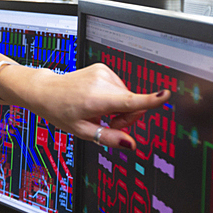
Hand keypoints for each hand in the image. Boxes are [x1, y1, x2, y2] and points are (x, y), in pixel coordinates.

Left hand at [28, 63, 168, 149]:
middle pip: (133, 103)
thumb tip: (130, 145)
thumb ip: (108, 138)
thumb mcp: (82, 131)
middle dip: (126, 117)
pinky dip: (114, 96)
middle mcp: (101, 82)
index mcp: (96, 99)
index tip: (165, 95)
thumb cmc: (60, 110)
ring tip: (99, 111)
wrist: (46, 90)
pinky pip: (120, 87)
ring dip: (119, 106)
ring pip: (127, 95)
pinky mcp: (103, 68)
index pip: (129, 101)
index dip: (150, 100)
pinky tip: (98, 100)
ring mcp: (103, 72)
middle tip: (108, 123)